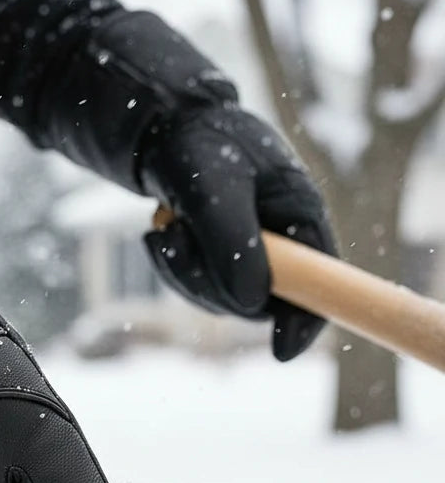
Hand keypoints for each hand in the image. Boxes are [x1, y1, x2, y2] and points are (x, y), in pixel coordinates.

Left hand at [140, 106, 336, 360]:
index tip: (280, 351)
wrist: (165, 131)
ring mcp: (250, 255)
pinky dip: (172, 267)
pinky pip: (196, 287)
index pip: (322, 283)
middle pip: (261, 301)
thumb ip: (233, 241)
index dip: (307, 321)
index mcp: (302, 216)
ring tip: (166, 230)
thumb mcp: (213, 186)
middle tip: (177, 242)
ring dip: (184, 273)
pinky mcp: (217, 260)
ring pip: (221, 299)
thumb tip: (250, 303)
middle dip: (211, 283)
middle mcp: (283, 242)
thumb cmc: (199, 145)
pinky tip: (159, 236)